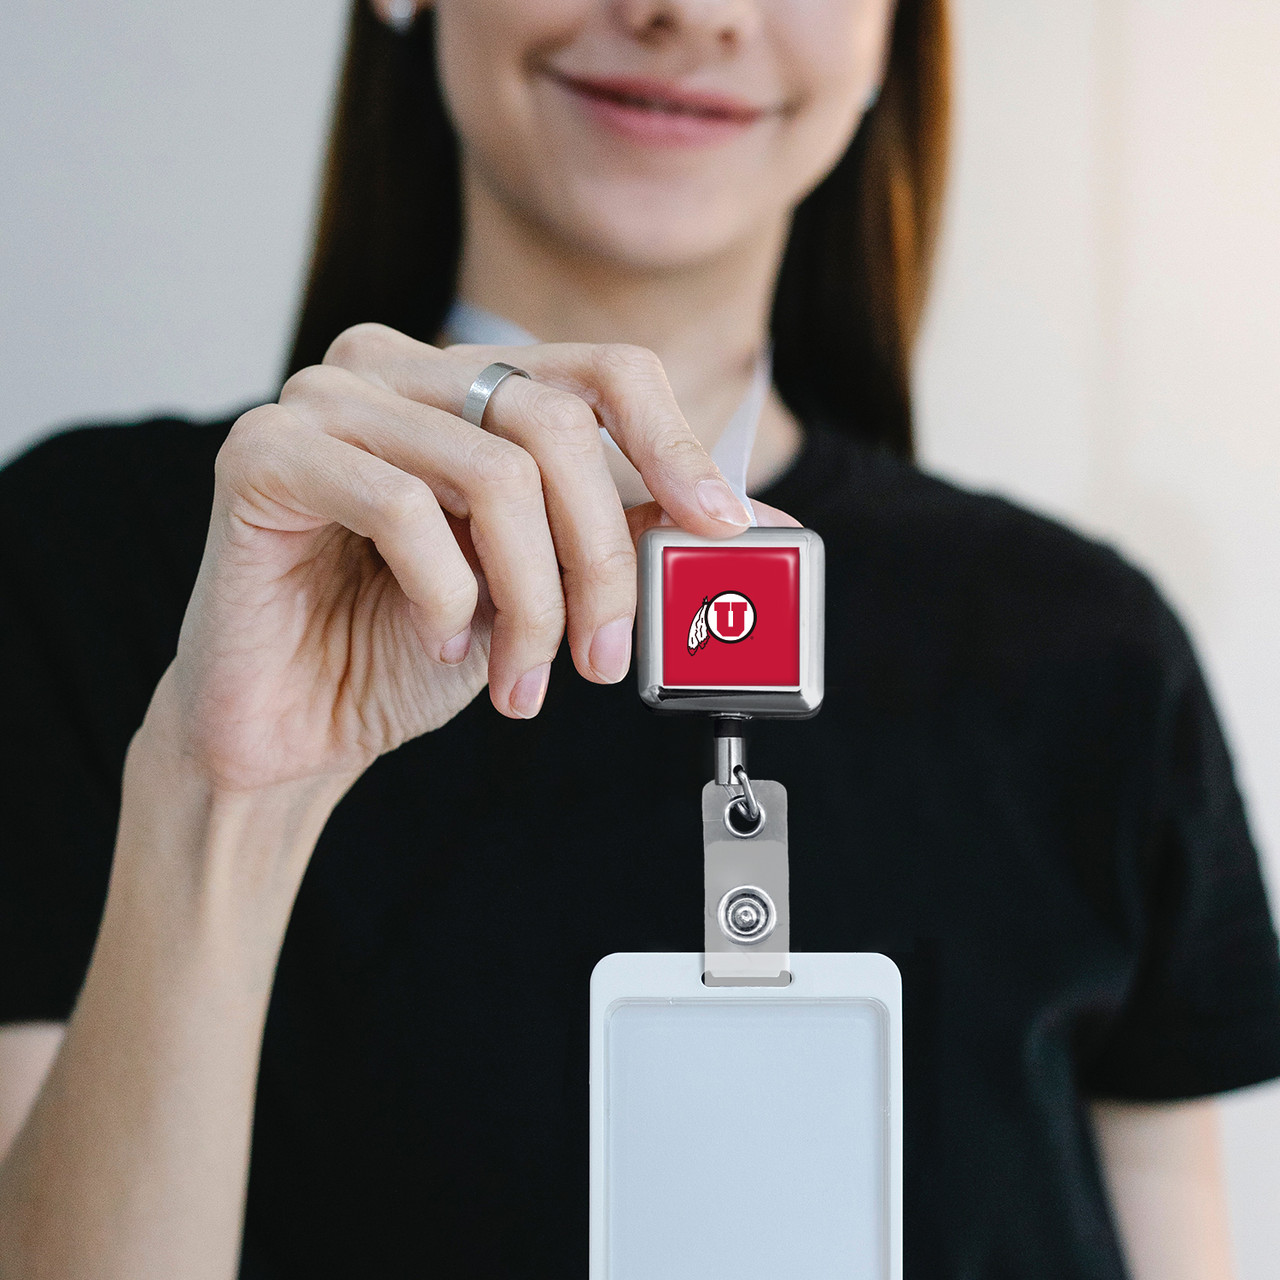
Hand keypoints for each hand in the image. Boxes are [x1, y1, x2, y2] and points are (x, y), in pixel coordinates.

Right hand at [153, 324, 795, 793]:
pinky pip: (403, 508)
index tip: (721, 528)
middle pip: (556, 424)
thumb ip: (628, 536)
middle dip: (602, 560)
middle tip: (606, 656)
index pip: (603, 370)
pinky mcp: (264, 454)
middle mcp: (393, 367)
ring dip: (530, 601)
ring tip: (519, 676)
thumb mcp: (545, 585)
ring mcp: (323, 400)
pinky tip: (439, 642)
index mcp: (464, 382)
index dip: (676, 444)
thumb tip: (758, 523)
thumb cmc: (412, 646)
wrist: (298, 724)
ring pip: (493, 475)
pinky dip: (446, 596)